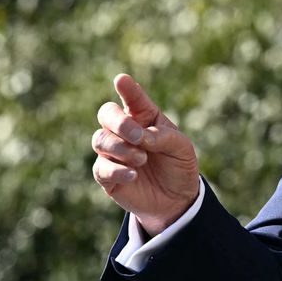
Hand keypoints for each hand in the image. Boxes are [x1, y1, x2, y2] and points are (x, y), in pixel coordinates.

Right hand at [91, 73, 200, 233]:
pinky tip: (133, 175)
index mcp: (144, 117)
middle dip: (118, 122)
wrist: (176, 200)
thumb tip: (139, 136)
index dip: (126, 88)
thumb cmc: (178, 166)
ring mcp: (113, 153)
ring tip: (141, 159)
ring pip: (100, 140)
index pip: (132, 98)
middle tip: (137, 136)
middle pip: (106, 114)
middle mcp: (124, 131)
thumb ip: (163, 137)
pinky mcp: (107, 176)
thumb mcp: (182, 148)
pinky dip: (117, 170)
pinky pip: (101, 168)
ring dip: (120, 148)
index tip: (121, 80)